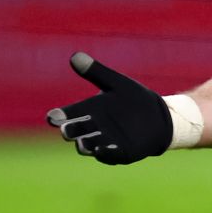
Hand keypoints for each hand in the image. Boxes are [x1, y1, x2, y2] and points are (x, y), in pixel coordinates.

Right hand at [45, 53, 171, 164]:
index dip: (58, 116)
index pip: (67, 114)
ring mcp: (105, 142)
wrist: (159, 116)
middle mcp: (93, 128)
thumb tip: (75, 55)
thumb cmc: (134, 98)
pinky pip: (110, 156)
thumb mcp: (117, 84)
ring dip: (85, 145)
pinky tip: (102, 151)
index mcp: (89, 110)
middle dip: (70, 132)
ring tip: (83, 143)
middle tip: (67, 131)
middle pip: (75, 132)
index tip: (52, 117)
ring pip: (88, 146)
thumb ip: (96, 72)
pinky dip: (105, 154)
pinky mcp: (121, 153)